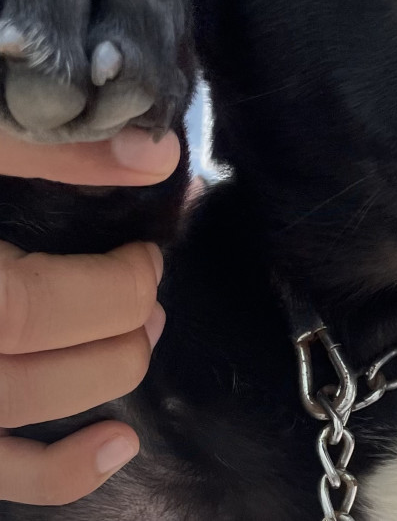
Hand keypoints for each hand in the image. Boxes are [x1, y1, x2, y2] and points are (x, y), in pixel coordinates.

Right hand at [0, 127, 177, 504]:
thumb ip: (49, 149)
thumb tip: (155, 155)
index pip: (28, 309)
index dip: (109, 287)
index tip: (145, 252)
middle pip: (30, 375)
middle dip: (117, 331)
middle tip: (148, 288)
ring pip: (9, 428)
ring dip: (99, 387)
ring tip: (145, 339)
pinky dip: (51, 475)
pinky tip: (114, 446)